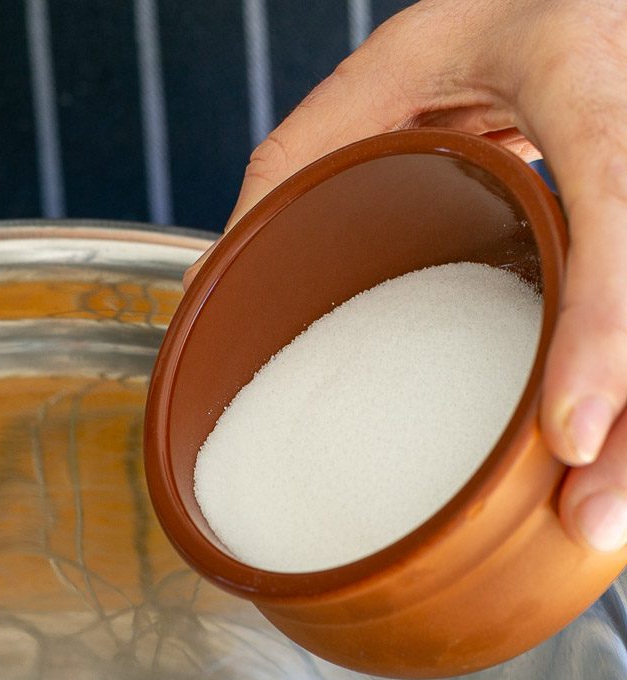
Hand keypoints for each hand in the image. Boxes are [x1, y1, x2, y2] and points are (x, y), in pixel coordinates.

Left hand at [189, 0, 626, 552]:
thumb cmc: (476, 22)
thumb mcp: (374, 74)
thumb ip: (292, 170)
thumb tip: (206, 295)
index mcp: (573, 66)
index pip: (610, 200)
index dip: (602, 322)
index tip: (571, 433)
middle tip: (588, 518)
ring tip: (592, 518)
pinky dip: (626, 397)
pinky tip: (602, 465)